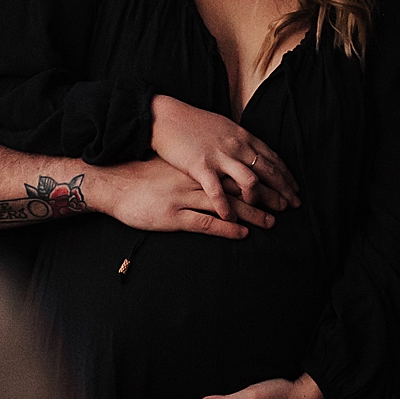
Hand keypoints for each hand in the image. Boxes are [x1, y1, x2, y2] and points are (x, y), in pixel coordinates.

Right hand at [91, 157, 273, 238]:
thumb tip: (215, 171)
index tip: (278, 184)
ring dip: (252, 213)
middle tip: (285, 204)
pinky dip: (226, 227)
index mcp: (197, 166)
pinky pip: (205, 222)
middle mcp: (195, 179)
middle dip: (264, 196)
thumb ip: (195, 169)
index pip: (235, 170)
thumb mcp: (174, 166)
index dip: (260, 178)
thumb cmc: (142, 176)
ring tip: (271, 221)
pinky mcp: (173, 216)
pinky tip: (243, 233)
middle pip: (237, 186)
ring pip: (227, 205)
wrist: (114, 183)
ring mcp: (184, 197)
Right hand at [150, 95, 298, 220]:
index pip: (272, 158)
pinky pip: (217, 191)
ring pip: (249, 181)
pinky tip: (231, 219)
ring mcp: (219, 157)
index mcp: (242, 137)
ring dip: (260, 200)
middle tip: (292, 207)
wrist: (166, 117)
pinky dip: (225, 206)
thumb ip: (239, 140)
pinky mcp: (200, 166)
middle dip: (282, 191)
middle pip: (267, 171)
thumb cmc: (192, 123)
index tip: (295, 189)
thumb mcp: (223, 127)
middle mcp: (235, 146)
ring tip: (267, 218)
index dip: (285, 175)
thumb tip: (252, 150)